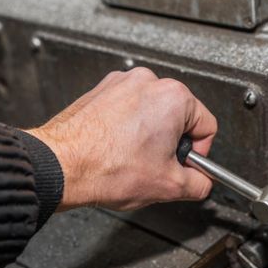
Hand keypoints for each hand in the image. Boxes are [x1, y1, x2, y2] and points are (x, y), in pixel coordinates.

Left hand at [27, 67, 217, 210]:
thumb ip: (199, 184)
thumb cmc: (106, 168)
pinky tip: (118, 147)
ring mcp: (122, 83)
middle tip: (157, 165)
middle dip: (172, 143)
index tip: (186, 165)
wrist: (60, 165)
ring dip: (150, 134)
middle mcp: (149, 82)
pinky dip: (128, 126)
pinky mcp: (103, 90)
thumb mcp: (168, 186)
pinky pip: (129, 107)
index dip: (199, 152)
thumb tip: (201, 181)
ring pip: (153, 112)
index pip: (207, 126)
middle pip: (180, 116)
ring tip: (132, 157)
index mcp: (173, 97)